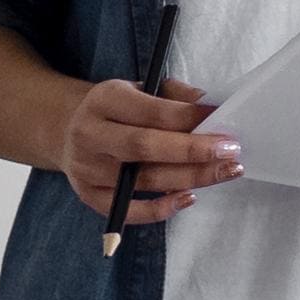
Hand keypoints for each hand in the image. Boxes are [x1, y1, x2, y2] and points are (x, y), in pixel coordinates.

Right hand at [63, 73, 237, 227]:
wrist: (68, 128)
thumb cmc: (116, 109)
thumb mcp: (140, 89)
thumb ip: (174, 96)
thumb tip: (212, 105)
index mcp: (104, 100)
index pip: (152, 112)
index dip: (190, 119)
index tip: (223, 123)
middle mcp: (90, 134)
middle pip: (145, 147)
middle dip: (193, 151)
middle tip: (231, 152)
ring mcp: (87, 169)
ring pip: (144, 180)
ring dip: (190, 178)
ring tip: (225, 172)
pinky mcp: (88, 196)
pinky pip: (129, 210)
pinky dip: (161, 208)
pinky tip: (189, 197)